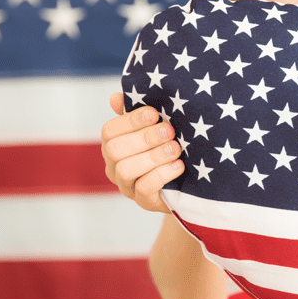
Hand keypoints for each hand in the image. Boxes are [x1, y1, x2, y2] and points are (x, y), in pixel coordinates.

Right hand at [101, 92, 184, 212]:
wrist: (188, 181)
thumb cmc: (168, 147)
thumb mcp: (156, 128)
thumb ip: (138, 113)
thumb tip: (116, 97)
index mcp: (114, 144)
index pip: (109, 131)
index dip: (130, 120)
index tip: (155, 113)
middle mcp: (114, 166)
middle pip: (114, 150)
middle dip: (144, 138)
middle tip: (170, 131)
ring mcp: (127, 186)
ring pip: (126, 170)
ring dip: (153, 156)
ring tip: (176, 148)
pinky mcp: (144, 201)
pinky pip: (144, 189)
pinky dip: (162, 174)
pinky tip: (179, 165)